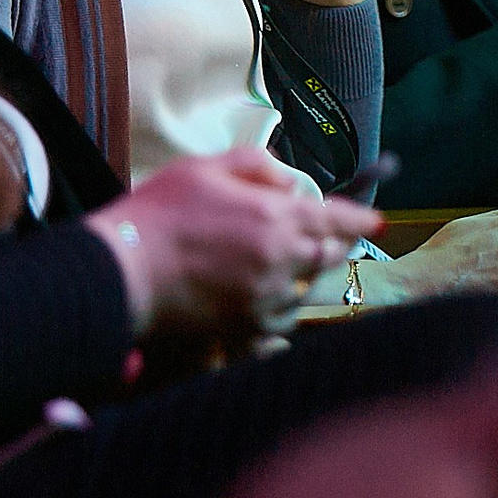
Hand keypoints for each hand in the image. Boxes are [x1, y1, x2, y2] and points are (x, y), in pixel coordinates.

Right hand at [86, 147, 377, 339]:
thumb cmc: (160, 214)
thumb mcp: (208, 167)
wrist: (121, 270)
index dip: (360, 219)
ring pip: (304, 293)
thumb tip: (289, 182)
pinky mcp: (243, 331)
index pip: (337, 219)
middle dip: (329, 245)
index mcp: (276, 218)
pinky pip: (277, 328)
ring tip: (275, 269)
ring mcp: (263, 301)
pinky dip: (275, 316)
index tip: (375, 221)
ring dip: (299, 280)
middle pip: (327, 257)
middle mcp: (280, 262)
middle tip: (321, 238)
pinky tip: (261, 305)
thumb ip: (258, 167)